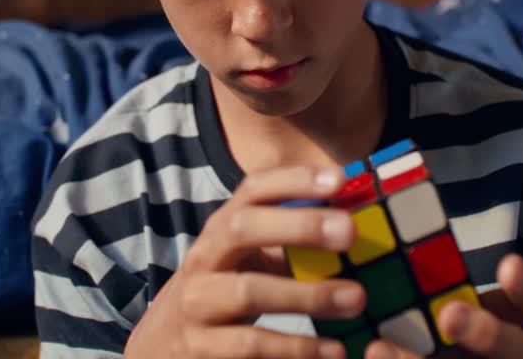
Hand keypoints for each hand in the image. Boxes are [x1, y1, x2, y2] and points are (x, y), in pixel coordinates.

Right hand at [124, 165, 362, 358]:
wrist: (164, 344)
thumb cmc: (224, 291)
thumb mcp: (248, 259)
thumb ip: (292, 242)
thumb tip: (359, 225)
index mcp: (222, 228)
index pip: (253, 190)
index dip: (294, 180)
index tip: (339, 179)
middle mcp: (205, 257)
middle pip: (242, 228)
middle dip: (298, 226)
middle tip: (350, 232)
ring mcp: (199, 302)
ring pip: (248, 291)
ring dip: (307, 295)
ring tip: (356, 299)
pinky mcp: (202, 347)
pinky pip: (251, 346)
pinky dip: (296, 349)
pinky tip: (332, 351)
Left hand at [364, 254, 522, 358]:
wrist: (389, 355)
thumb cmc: (406, 300)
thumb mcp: (420, 278)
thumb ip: (412, 253)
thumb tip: (369, 191)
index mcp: (502, 320)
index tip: (509, 263)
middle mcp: (496, 353)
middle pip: (517, 351)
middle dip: (488, 333)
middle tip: (450, 314)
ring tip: (378, 347)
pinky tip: (366, 350)